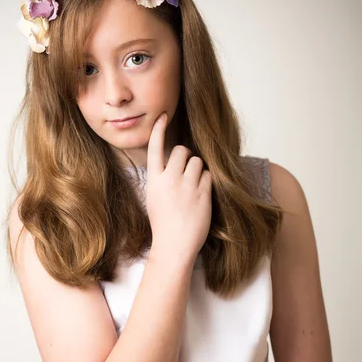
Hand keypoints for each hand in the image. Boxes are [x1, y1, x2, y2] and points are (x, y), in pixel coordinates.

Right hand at [146, 112, 211, 262]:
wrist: (174, 245)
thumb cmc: (164, 224)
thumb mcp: (154, 198)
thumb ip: (162, 179)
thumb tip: (173, 162)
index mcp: (153, 180)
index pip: (155, 148)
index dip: (159, 130)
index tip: (163, 116)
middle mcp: (169, 179)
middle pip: (181, 150)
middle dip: (186, 156)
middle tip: (186, 171)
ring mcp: (186, 186)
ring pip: (197, 161)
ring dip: (197, 169)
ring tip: (193, 187)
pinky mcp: (203, 193)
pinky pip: (208, 175)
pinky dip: (206, 181)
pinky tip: (201, 195)